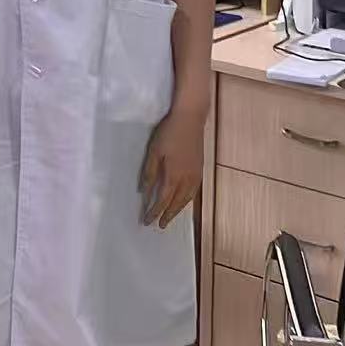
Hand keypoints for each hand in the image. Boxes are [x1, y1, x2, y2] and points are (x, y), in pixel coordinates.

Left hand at [140, 106, 203, 227]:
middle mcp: (187, 179)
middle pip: (176, 203)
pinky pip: (194, 192)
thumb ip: (149, 172)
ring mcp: (196, 175)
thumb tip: (144, 191)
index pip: (162, 200)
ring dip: (178, 210)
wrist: (190, 119)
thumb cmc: (169, 132)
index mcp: (173, 175)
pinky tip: (183, 202)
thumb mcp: (154, 151)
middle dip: (167, 215)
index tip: (147, 221)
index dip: (154, 212)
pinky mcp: (200, 170)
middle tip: (159, 225)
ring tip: (170, 218)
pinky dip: (187, 201)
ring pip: (187, 199)